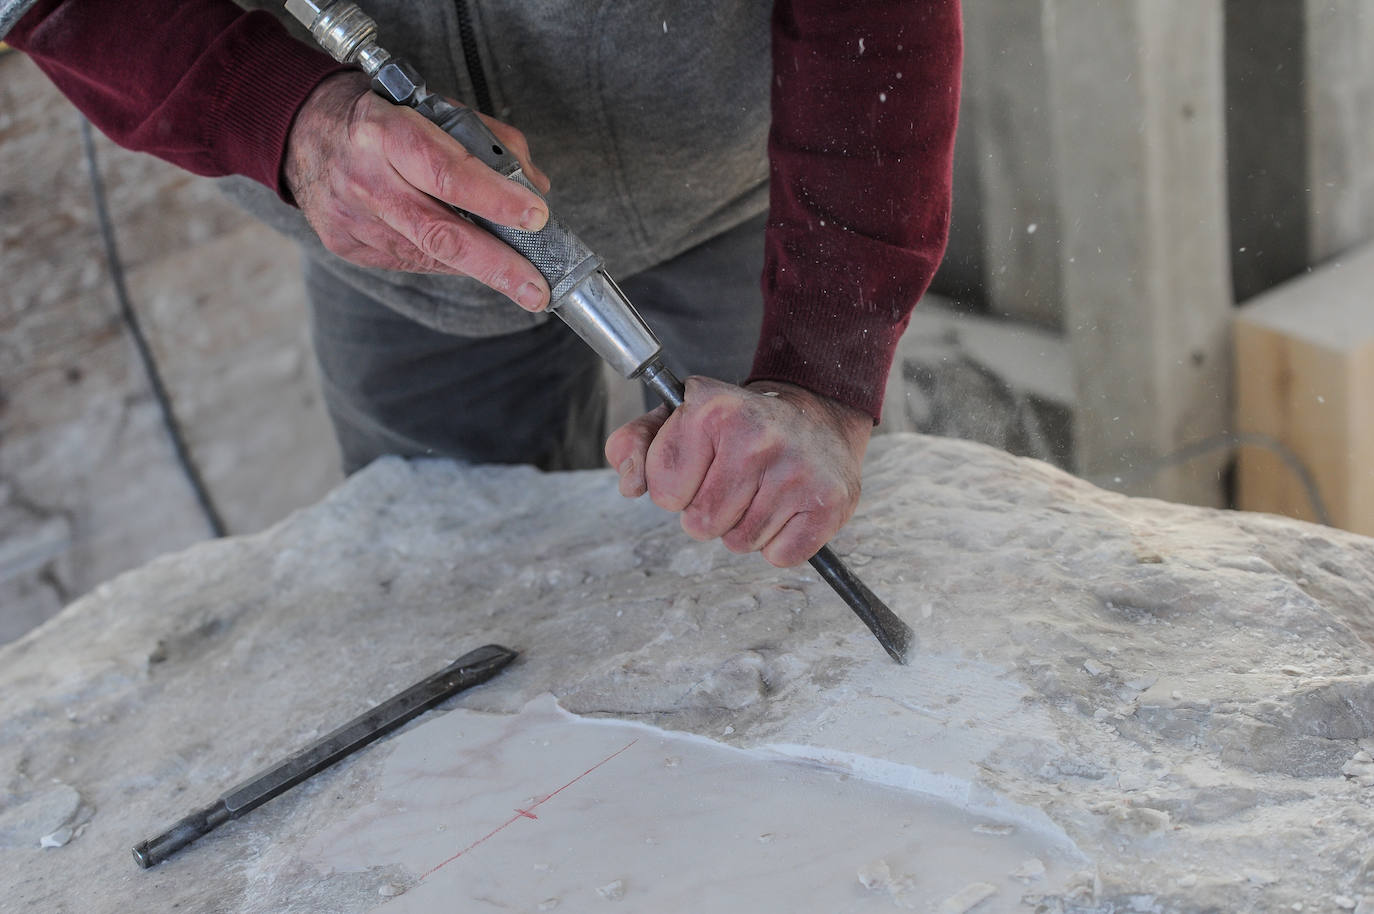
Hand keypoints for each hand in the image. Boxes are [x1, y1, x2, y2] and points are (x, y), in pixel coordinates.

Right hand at [283, 71, 554, 309]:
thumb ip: (486, 142)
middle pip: (439, 232)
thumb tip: (534, 186)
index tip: (537, 216)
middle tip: (535, 289)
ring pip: (428, 253)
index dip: (495, 198)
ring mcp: (352, 219)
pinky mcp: (346, 245)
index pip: (447, 171)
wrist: (300, 130)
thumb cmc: (379, 117)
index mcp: (386, 133)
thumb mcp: (430, 108)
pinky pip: (409, 260)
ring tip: (515, 275)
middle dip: (496, 265)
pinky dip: (445, 260)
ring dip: (477, 266)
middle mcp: (365, 180)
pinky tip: (464, 257)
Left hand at [604, 378, 872, 566]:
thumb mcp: (677, 419)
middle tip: (736, 480)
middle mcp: (756, 434)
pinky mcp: (829, 501)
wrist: (815, 416)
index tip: (701, 464)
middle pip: (700, 524)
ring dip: (745, 526)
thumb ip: (634, 445)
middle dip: (711, 511)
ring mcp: (796, 469)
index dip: (676, 486)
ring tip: (763, 489)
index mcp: (711, 408)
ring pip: (739, 543)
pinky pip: (779, 556)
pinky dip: (780, 542)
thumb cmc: (736, 426)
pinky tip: (788, 506)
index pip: (663, 492)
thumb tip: (630, 485)